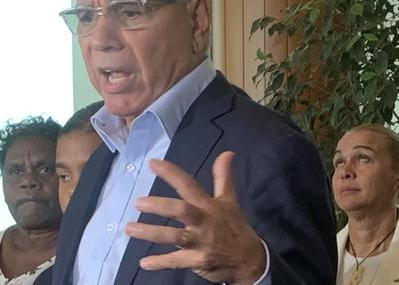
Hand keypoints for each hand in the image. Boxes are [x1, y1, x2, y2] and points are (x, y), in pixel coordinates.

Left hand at [125, 152, 265, 284]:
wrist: (250, 259)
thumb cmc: (235, 227)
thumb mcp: (230, 200)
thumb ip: (223, 177)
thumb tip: (227, 152)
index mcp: (209, 205)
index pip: (189, 185)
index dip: (171, 173)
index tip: (152, 163)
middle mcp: (204, 221)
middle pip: (181, 210)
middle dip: (159, 206)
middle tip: (138, 203)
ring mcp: (201, 242)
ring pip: (174, 236)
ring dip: (151, 233)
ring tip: (129, 229)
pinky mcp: (198, 260)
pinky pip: (176, 261)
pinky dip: (160, 262)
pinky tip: (144, 262)